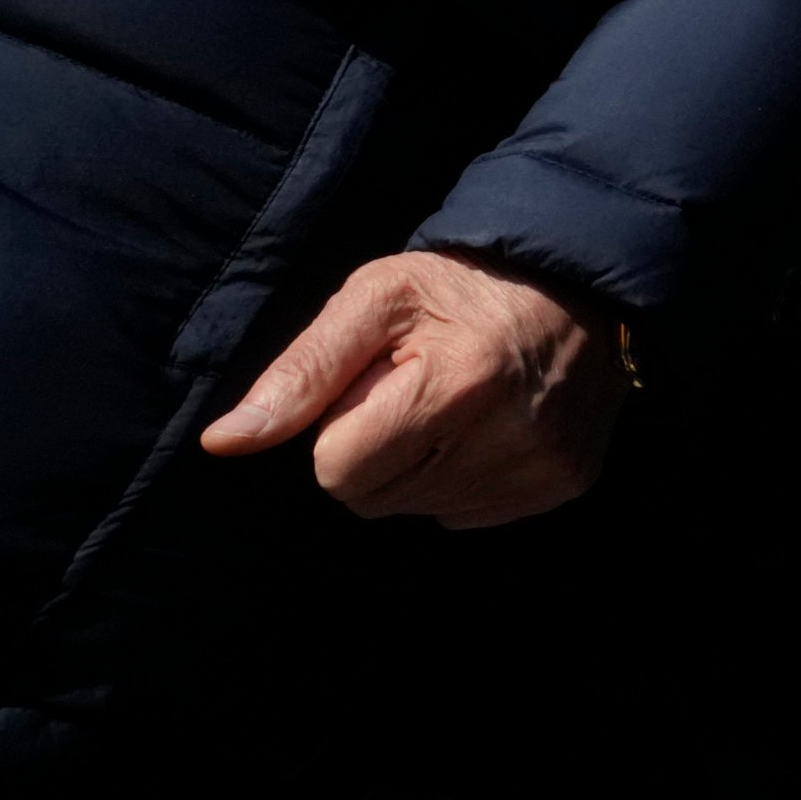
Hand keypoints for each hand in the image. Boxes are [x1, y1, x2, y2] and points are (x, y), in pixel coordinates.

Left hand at [200, 251, 626, 526]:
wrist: (577, 284)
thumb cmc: (459, 287)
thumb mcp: (374, 300)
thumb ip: (299, 372)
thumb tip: (223, 443)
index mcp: (456, 384)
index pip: (337, 470)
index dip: (341, 427)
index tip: (378, 383)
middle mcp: (507, 438)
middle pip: (373, 500)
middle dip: (377, 451)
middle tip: (417, 391)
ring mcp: (540, 469)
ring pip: (419, 510)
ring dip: (421, 465)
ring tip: (457, 405)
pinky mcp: (565, 483)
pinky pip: (469, 514)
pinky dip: (466, 477)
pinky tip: (489, 427)